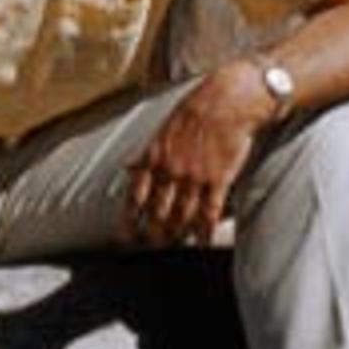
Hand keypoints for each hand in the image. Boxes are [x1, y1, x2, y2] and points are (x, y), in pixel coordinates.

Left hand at [123, 77, 262, 245]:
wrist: (226, 102)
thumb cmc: (193, 113)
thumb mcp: (160, 131)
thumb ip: (145, 154)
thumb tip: (126, 166)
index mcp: (153, 158)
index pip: (135, 195)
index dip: (128, 218)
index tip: (122, 236)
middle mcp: (171, 171)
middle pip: (157, 210)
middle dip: (151, 232)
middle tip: (148, 247)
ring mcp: (194, 177)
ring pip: (182, 215)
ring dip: (175, 234)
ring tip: (171, 246)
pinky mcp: (219, 180)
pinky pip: (209, 212)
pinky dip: (204, 230)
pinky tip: (201, 242)